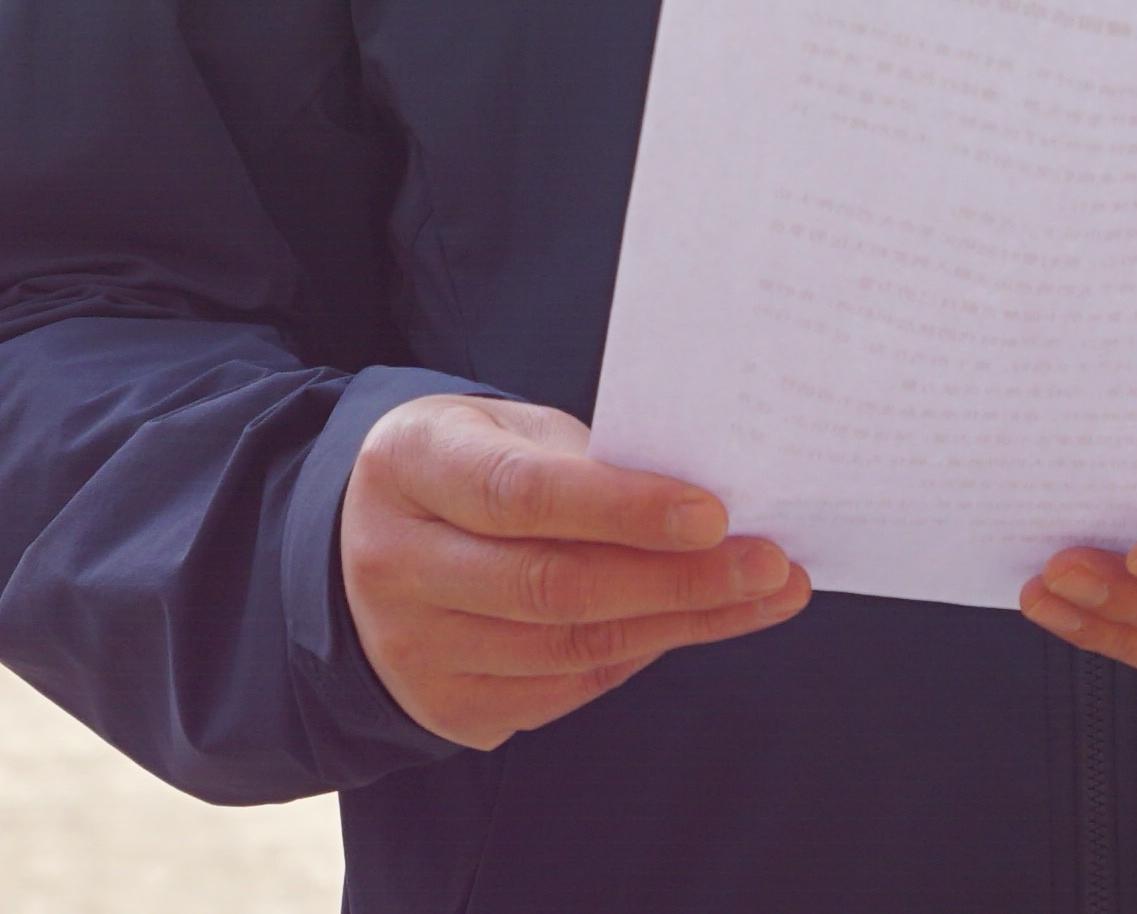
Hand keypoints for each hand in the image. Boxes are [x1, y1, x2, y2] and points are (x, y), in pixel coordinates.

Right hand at [338, 391, 810, 748]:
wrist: (365, 543)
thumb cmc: (466, 467)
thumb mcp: (505, 430)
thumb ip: (588, 460)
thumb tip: (705, 508)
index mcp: (409, 465)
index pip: (521, 495)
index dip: (622, 508)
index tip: (715, 513)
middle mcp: (394, 562)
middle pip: (551, 585)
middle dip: (677, 579)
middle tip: (770, 563)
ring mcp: (411, 647)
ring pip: (567, 649)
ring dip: (679, 624)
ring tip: (763, 594)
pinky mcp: (443, 706)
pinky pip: (562, 689)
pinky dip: (638, 654)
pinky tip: (692, 624)